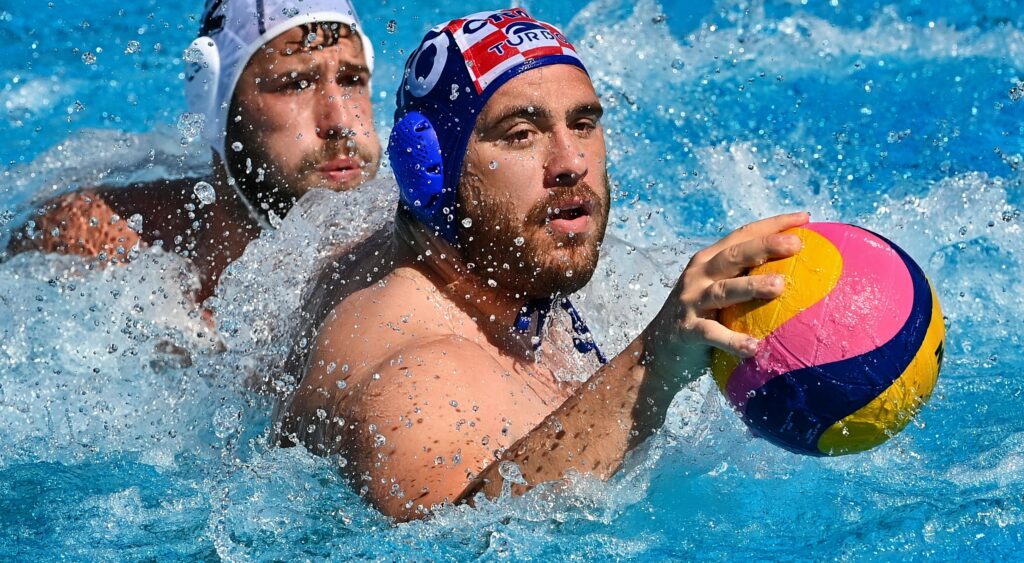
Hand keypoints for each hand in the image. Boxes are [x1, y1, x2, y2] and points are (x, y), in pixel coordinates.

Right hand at [646, 212, 808, 367]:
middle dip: (765, 246)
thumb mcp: (717, 293)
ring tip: (780, 285)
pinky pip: (712, 334)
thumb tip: (797, 279)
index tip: (804, 219)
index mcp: (708, 261)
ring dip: (752, 286)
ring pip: (724, 290)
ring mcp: (691, 301)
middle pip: (734, 255)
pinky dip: (733, 340)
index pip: (742, 235)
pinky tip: (754, 347)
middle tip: (796, 245)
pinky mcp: (687, 329)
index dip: (772, 225)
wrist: (656, 350)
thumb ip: (743, 281)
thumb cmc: (700, 319)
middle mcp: (698, 275)